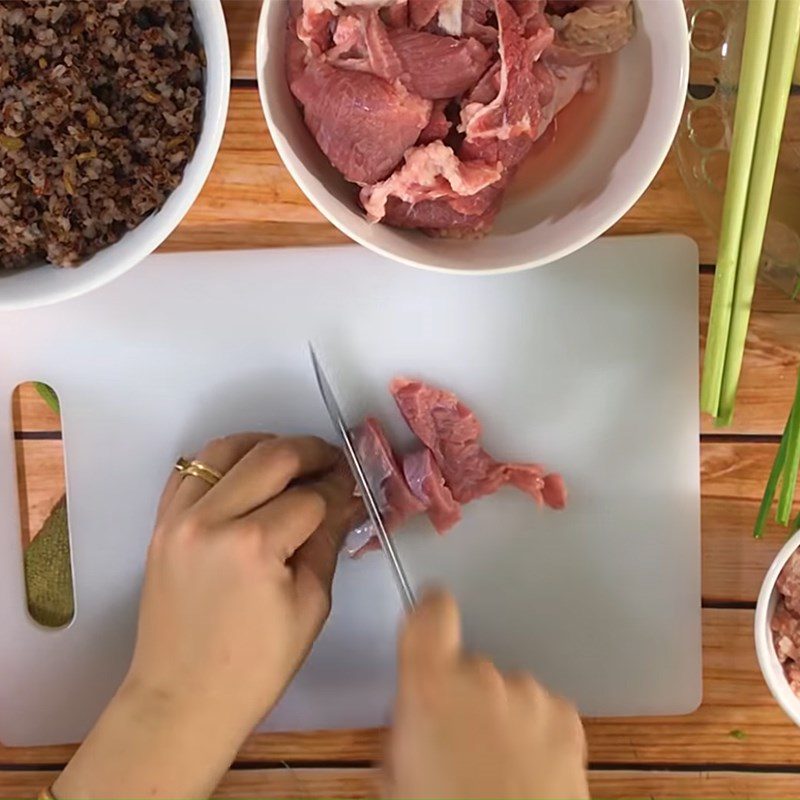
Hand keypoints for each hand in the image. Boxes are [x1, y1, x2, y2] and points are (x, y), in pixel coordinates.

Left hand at [131, 432, 359, 719]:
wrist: (182, 700)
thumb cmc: (254, 667)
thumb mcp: (310, 606)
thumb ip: (326, 542)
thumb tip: (343, 500)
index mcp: (254, 545)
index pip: (310, 496)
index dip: (338, 489)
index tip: (351, 487)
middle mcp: (211, 520)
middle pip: (272, 456)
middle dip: (311, 453)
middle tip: (332, 463)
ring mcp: (179, 519)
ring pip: (226, 449)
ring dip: (265, 446)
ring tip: (291, 460)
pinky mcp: (161, 525)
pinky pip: (190, 471)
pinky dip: (222, 462)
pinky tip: (246, 474)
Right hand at [385, 591, 588, 799]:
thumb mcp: (397, 778)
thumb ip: (406, 729)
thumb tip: (417, 719)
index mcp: (432, 685)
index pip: (431, 612)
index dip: (429, 612)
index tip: (430, 616)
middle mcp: (483, 676)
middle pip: (468, 666)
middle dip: (462, 698)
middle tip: (460, 748)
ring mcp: (529, 694)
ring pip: (506, 692)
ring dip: (501, 718)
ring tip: (498, 772)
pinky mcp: (566, 717)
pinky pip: (540, 712)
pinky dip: (534, 733)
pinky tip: (528, 775)